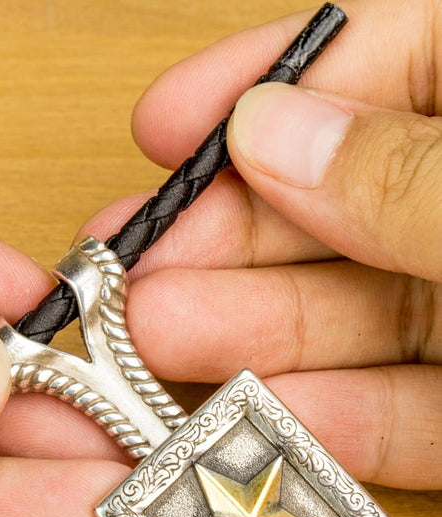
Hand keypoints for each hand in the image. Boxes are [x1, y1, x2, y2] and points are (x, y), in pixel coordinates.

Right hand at [40, 0, 438, 490]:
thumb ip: (413, 173)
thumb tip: (275, 130)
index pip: (381, 64)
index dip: (261, 85)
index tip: (160, 124)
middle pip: (336, 210)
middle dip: (223, 244)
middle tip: (129, 277)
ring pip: (353, 323)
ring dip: (249, 341)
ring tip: (151, 351)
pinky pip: (405, 417)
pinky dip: (329, 425)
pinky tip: (253, 424)